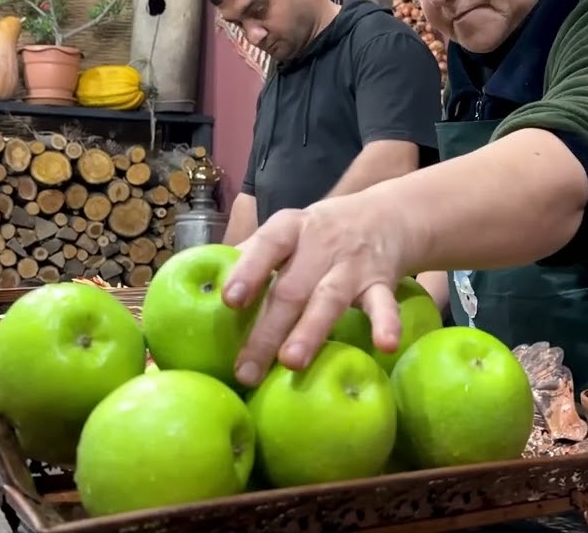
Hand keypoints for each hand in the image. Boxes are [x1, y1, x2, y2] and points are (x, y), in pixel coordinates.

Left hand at [222, 198, 407, 386]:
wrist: (385, 215)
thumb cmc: (318, 234)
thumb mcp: (286, 232)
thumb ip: (251, 256)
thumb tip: (201, 287)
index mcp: (290, 229)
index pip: (266, 245)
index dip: (248, 271)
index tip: (229, 301)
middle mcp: (320, 244)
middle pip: (291, 289)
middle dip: (268, 330)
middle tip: (246, 370)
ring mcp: (352, 265)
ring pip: (330, 299)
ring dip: (311, 331)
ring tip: (292, 362)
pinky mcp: (382, 282)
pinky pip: (384, 304)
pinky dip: (386, 324)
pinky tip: (385, 346)